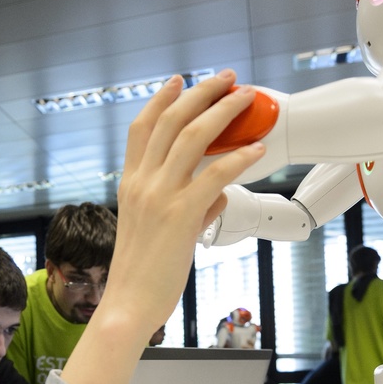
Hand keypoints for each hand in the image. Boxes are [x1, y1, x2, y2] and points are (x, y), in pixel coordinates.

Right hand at [106, 70, 266, 336]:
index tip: (178, 81)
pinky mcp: (181, 216)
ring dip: (223, 112)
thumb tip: (216, 195)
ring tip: (244, 97)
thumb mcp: (155, 232)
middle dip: (200, 93)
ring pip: (193, 138)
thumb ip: (186, 207)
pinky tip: (256, 149)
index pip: (142, 129)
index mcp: (130, 185)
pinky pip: (214, 176)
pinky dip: (238, 158)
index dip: (161, 100)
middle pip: (171, 122)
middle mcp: (142, 184)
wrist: (126, 305)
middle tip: (225, 78)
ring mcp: (160, 198)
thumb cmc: (140, 275)